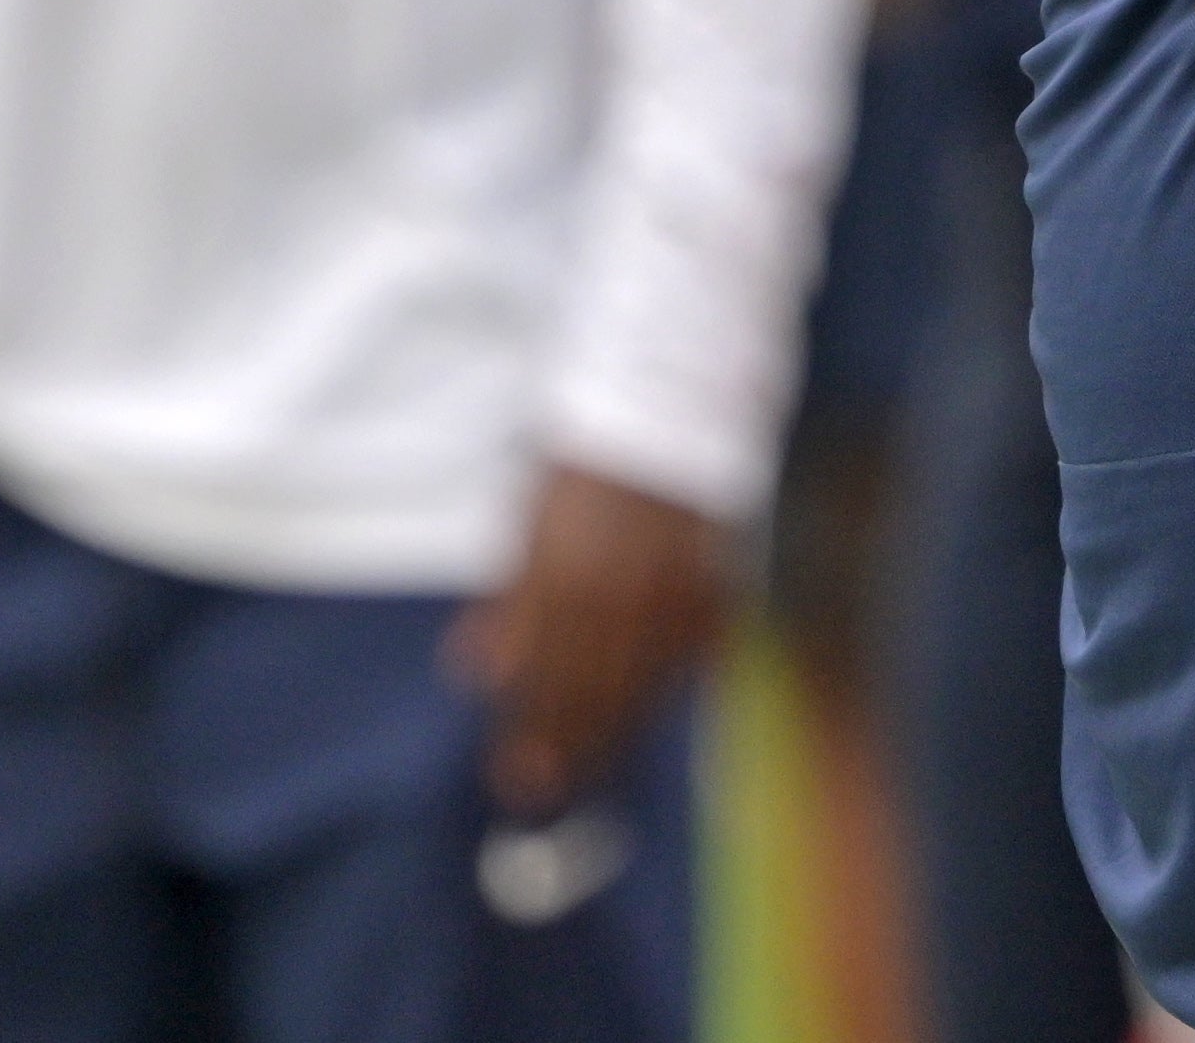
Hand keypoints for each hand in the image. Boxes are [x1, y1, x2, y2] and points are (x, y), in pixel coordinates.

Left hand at [453, 461, 734, 814]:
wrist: (665, 405)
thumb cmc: (584, 464)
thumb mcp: (530, 525)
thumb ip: (511, 602)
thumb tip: (483, 671)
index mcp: (563, 576)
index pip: (543, 675)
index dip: (528, 729)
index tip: (511, 772)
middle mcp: (618, 594)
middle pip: (589, 691)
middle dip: (563, 745)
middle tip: (539, 789)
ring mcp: (670, 592)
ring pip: (639, 683)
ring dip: (611, 729)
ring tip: (589, 768)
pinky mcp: (712, 583)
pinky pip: (686, 654)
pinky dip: (664, 685)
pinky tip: (646, 709)